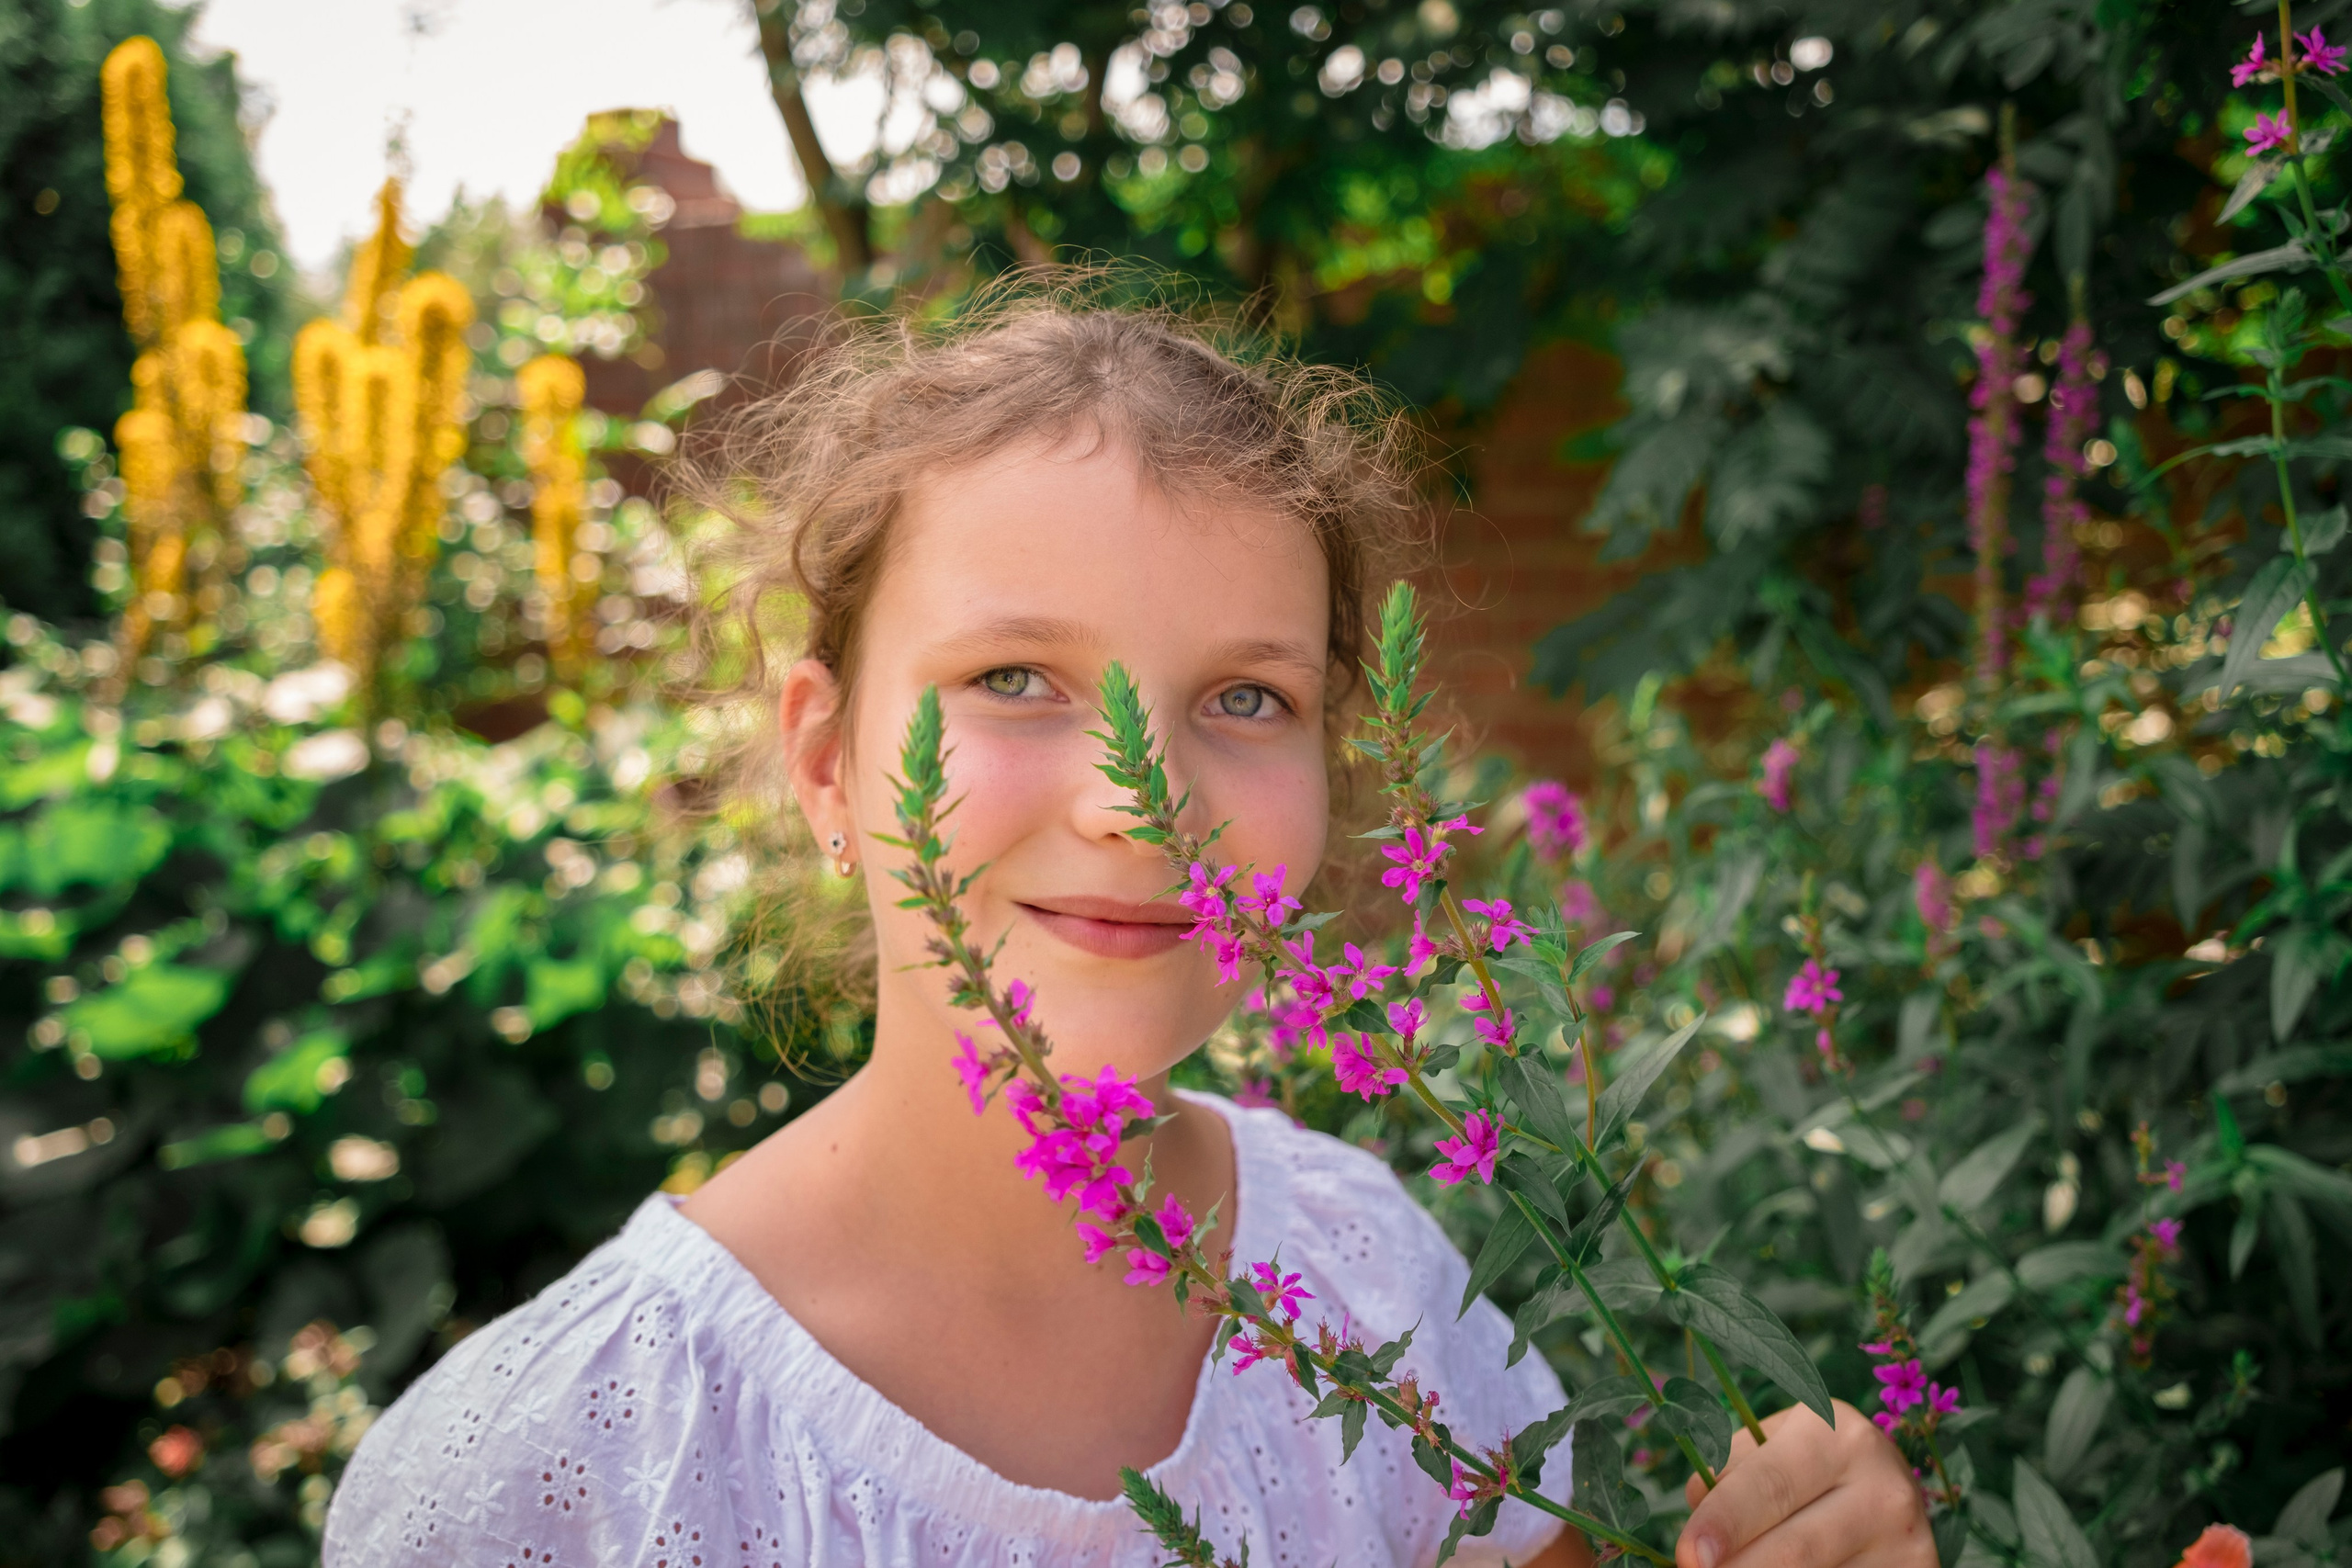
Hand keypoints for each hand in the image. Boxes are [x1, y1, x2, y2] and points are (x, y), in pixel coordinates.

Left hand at [1675, 1400, 1931, 1567]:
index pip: (1770, 1486)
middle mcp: (1882, 1488)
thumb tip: (1699, 1517)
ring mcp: (1906, 1541)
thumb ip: (1733, 1471)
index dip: (1725, 1521)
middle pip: (1795, 1548)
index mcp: (1837, 1436)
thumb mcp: (1775, 1445)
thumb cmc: (1811, 1464)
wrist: (1890, 1491)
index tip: (1690, 1552)